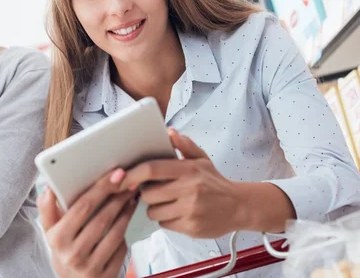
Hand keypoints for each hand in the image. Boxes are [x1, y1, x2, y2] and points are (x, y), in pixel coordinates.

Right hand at [38, 170, 138, 277]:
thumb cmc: (63, 248)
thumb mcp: (50, 229)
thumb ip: (47, 208)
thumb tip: (49, 188)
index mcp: (57, 238)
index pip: (82, 207)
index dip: (101, 188)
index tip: (116, 175)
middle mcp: (73, 254)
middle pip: (102, 219)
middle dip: (118, 198)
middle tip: (129, 183)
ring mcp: (90, 267)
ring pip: (116, 233)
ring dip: (126, 212)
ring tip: (130, 198)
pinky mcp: (106, 275)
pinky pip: (121, 248)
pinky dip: (126, 232)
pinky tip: (126, 220)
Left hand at [120, 128, 245, 238]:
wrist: (239, 206)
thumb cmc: (215, 182)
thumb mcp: (202, 159)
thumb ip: (184, 145)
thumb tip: (168, 131)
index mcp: (188, 169)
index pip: (152, 169)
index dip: (132, 174)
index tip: (120, 178)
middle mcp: (189, 189)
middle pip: (148, 193)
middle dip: (145, 193)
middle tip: (154, 190)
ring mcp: (190, 210)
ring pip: (153, 211)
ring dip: (155, 208)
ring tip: (168, 202)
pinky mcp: (191, 227)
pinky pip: (164, 224)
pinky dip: (165, 219)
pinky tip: (177, 212)